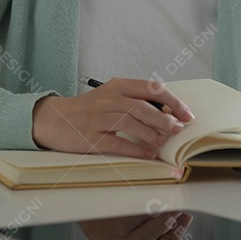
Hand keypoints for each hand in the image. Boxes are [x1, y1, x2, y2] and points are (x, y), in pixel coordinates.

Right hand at [31, 78, 193, 158]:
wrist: (54, 119)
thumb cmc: (89, 109)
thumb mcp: (112, 96)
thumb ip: (136, 100)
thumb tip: (169, 112)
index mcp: (118, 85)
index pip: (151, 88)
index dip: (172, 101)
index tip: (186, 114)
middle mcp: (108, 99)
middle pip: (143, 107)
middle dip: (165, 119)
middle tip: (178, 130)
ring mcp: (98, 118)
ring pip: (131, 123)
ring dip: (152, 134)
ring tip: (164, 143)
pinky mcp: (90, 137)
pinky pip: (117, 143)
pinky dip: (136, 149)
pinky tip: (148, 154)